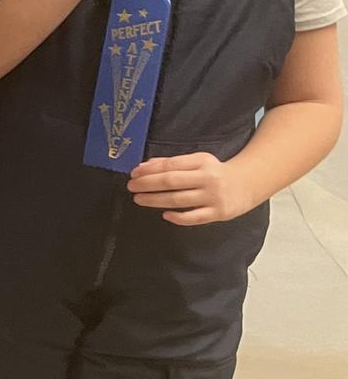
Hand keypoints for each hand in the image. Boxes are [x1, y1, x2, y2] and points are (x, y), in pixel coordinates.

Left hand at [129, 152, 258, 224]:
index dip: (149, 170)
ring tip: (139, 199)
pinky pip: (194, 217)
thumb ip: (172, 163)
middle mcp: (208, 178)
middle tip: (131, 186)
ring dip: (155, 200)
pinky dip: (178, 217)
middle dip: (147, 184)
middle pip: (171, 182)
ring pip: (179, 200)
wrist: (247, 183)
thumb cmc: (215, 172)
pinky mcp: (218, 213)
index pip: (170, 165)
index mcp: (202, 162)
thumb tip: (144, 166)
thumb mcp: (197, 161)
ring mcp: (213, 197)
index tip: (134, 173)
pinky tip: (164, 214)